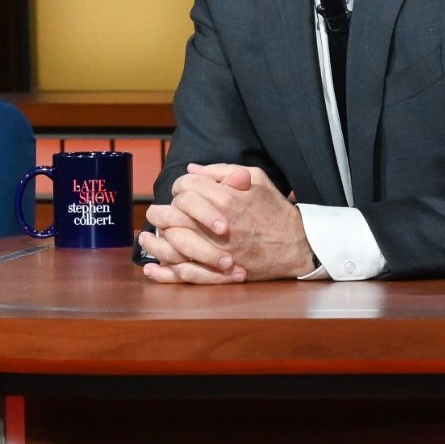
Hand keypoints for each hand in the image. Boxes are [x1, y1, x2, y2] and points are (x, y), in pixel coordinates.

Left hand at [141, 163, 313, 283]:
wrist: (297, 245)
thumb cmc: (275, 210)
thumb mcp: (256, 178)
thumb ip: (222, 171)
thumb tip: (192, 170)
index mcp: (225, 198)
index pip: (186, 187)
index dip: (180, 186)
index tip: (182, 191)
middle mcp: (216, 224)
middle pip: (173, 212)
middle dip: (163, 209)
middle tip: (162, 212)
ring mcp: (216, 250)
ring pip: (172, 242)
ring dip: (157, 238)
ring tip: (147, 236)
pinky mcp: (218, 272)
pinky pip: (183, 273)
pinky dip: (164, 272)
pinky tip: (151, 267)